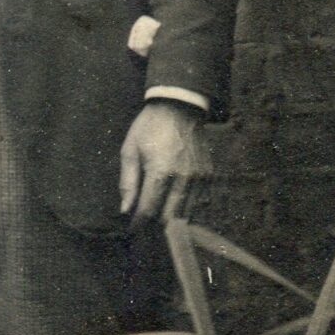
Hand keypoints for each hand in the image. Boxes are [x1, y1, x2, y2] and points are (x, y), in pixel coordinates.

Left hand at [119, 100, 210, 226]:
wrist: (179, 107)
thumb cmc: (149, 127)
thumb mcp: (130, 150)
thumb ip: (128, 182)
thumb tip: (125, 210)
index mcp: (161, 171)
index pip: (149, 209)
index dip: (139, 222)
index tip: (132, 227)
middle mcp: (183, 178)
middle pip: (169, 217)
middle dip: (155, 223)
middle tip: (145, 219)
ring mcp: (199, 177)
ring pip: (186, 213)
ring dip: (171, 217)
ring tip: (158, 211)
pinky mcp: (208, 175)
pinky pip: (198, 202)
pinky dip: (185, 206)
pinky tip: (174, 200)